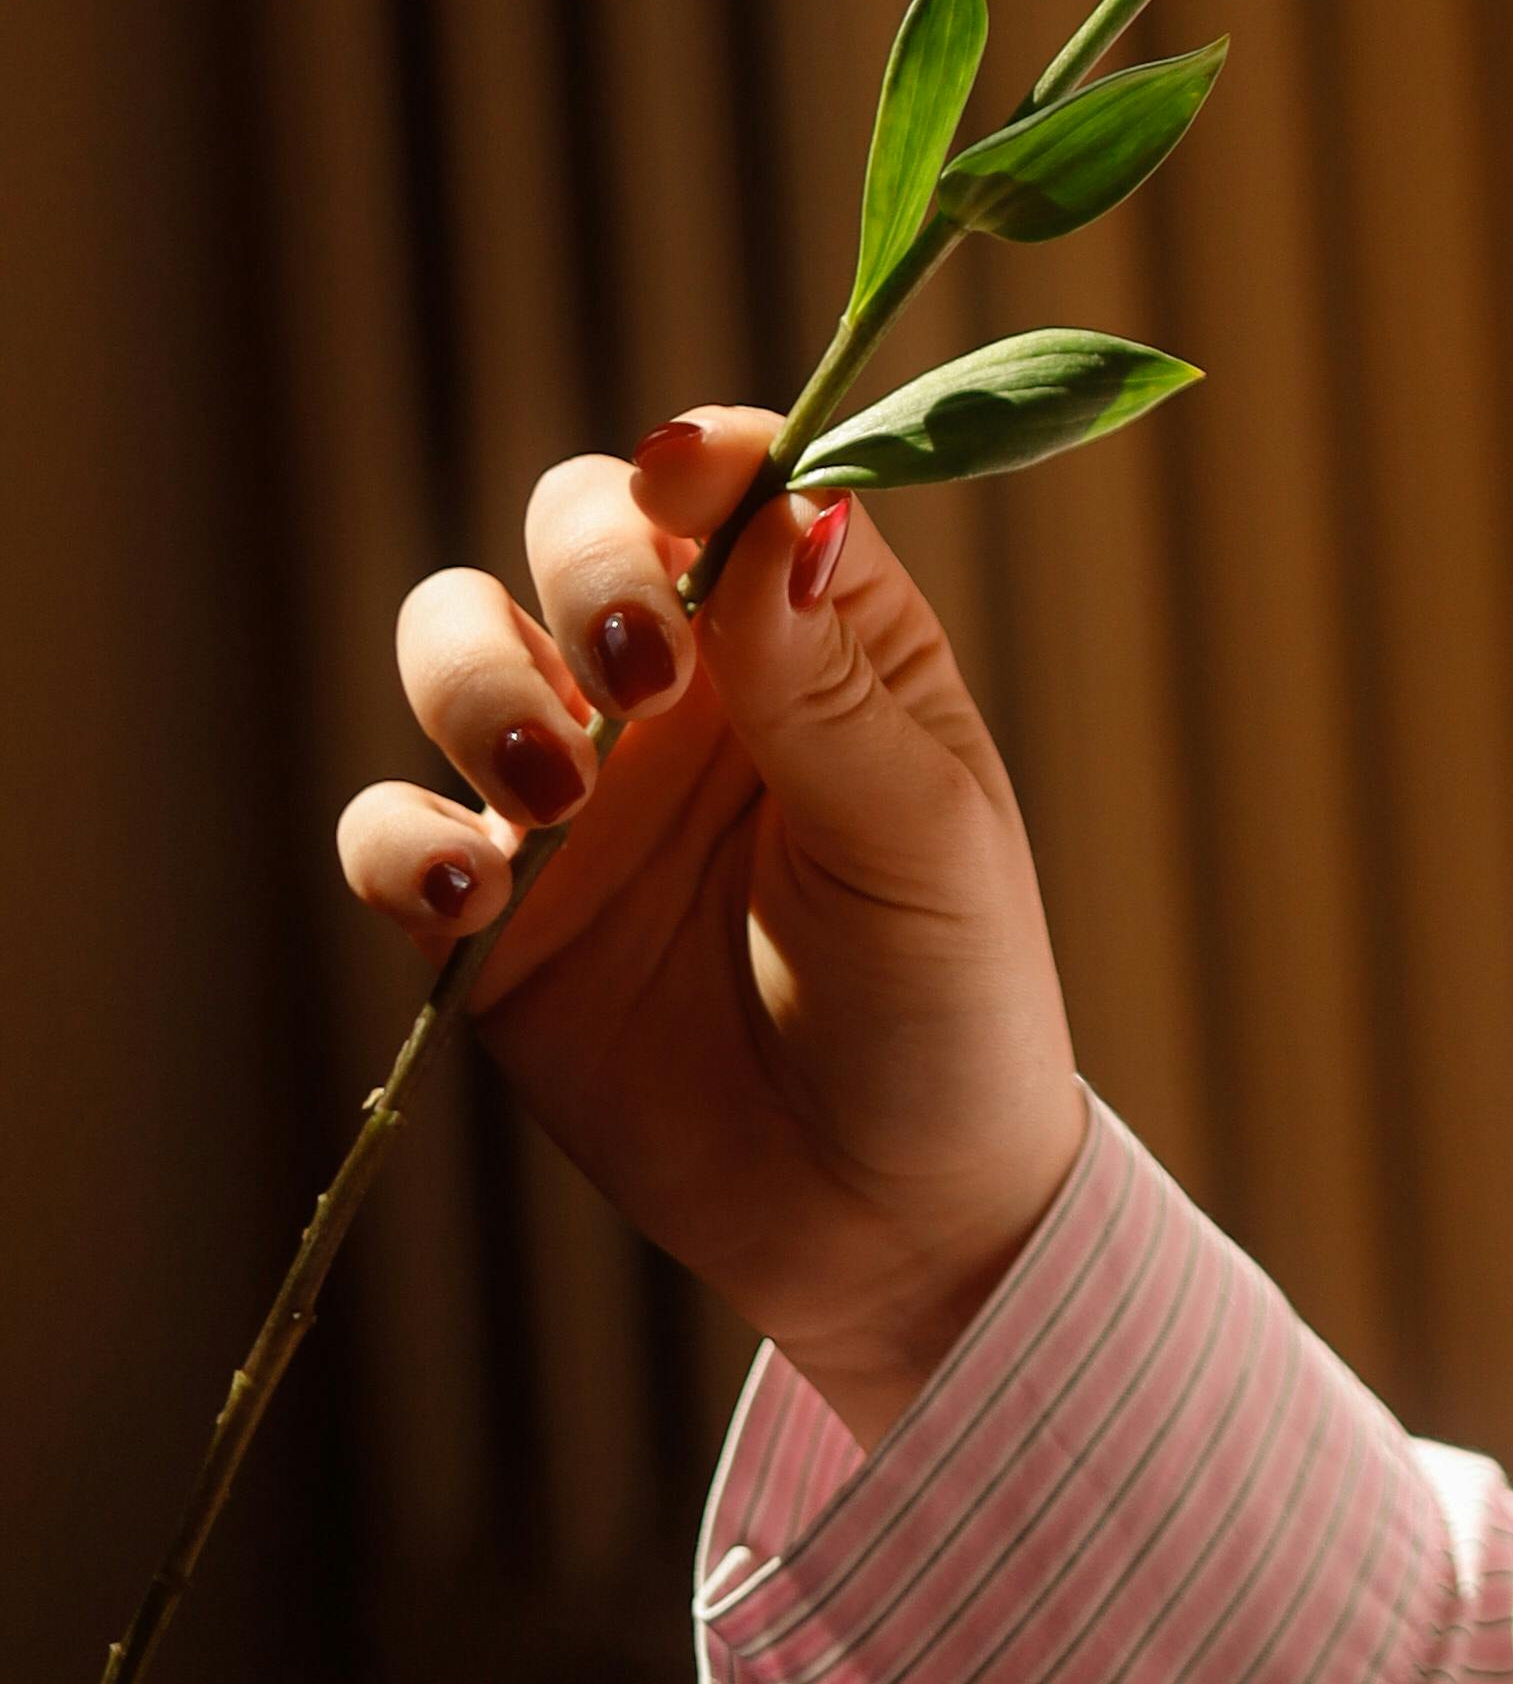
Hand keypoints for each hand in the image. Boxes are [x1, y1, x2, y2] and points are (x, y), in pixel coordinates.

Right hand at [335, 412, 1088, 1441]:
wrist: (894, 1222)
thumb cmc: (951, 1006)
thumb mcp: (923, 837)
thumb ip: (833, 685)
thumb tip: (781, 509)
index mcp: (819, 639)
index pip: (736, 487)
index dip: (699, 461)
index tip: (680, 484)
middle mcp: (687, 691)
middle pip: (573, 530)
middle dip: (579, 570)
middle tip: (636, 684)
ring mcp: (579, 796)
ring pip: (455, 643)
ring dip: (476, 685)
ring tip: (558, 798)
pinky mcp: (496, 919)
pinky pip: (389, 828)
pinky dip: (398, 837)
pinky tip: (469, 890)